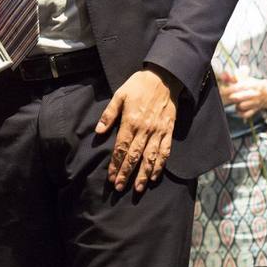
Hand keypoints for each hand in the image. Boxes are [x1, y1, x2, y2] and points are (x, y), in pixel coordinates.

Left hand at [96, 66, 180, 192]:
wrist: (164, 78)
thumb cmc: (138, 86)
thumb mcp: (120, 95)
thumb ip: (109, 114)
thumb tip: (98, 131)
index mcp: (131, 121)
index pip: (121, 148)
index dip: (116, 164)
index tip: (111, 177)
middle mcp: (145, 130)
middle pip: (134, 156)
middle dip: (126, 173)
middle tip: (119, 188)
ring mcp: (158, 132)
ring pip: (150, 158)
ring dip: (143, 174)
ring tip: (137, 188)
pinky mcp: (168, 131)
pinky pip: (165, 152)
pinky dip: (160, 165)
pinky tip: (155, 176)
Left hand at [222, 75, 266, 119]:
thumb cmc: (255, 85)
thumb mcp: (246, 79)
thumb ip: (234, 78)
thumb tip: (224, 76)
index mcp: (251, 85)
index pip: (237, 88)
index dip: (228, 90)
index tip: (221, 91)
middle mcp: (254, 94)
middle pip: (238, 98)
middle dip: (231, 97)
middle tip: (227, 96)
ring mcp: (255, 103)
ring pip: (241, 106)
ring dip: (236, 104)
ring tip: (237, 102)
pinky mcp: (256, 110)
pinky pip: (246, 114)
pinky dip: (241, 113)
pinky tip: (239, 109)